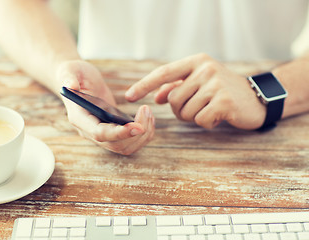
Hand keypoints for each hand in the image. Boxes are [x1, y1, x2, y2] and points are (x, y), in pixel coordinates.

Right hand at [56, 60, 154, 154]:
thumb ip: (68, 77)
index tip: (138, 126)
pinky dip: (143, 135)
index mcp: (79, 118)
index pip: (99, 133)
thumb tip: (70, 86)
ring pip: (125, 147)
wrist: (77, 80)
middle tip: (147, 111)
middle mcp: (89, 131)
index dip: (119, 133)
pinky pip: (129, 142)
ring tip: (148, 113)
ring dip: (142, 135)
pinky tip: (148, 117)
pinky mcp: (112, 131)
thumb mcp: (69, 70)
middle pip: (116, 145)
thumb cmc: (73, 74)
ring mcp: (101, 134)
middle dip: (136, 133)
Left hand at [125, 53, 265, 129]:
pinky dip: (206, 123)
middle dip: (180, 110)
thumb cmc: (223, 91)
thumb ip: (177, 87)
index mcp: (197, 61)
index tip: (128, 96)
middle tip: (198, 107)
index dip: (144, 85)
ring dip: (193, 117)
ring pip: (184, 112)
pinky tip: (219, 116)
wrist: (256, 98)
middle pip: (173, 99)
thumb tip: (157, 97)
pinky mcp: (224, 101)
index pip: (163, 73)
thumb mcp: (200, 83)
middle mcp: (205, 69)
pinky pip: (200, 120)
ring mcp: (216, 84)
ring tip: (210, 110)